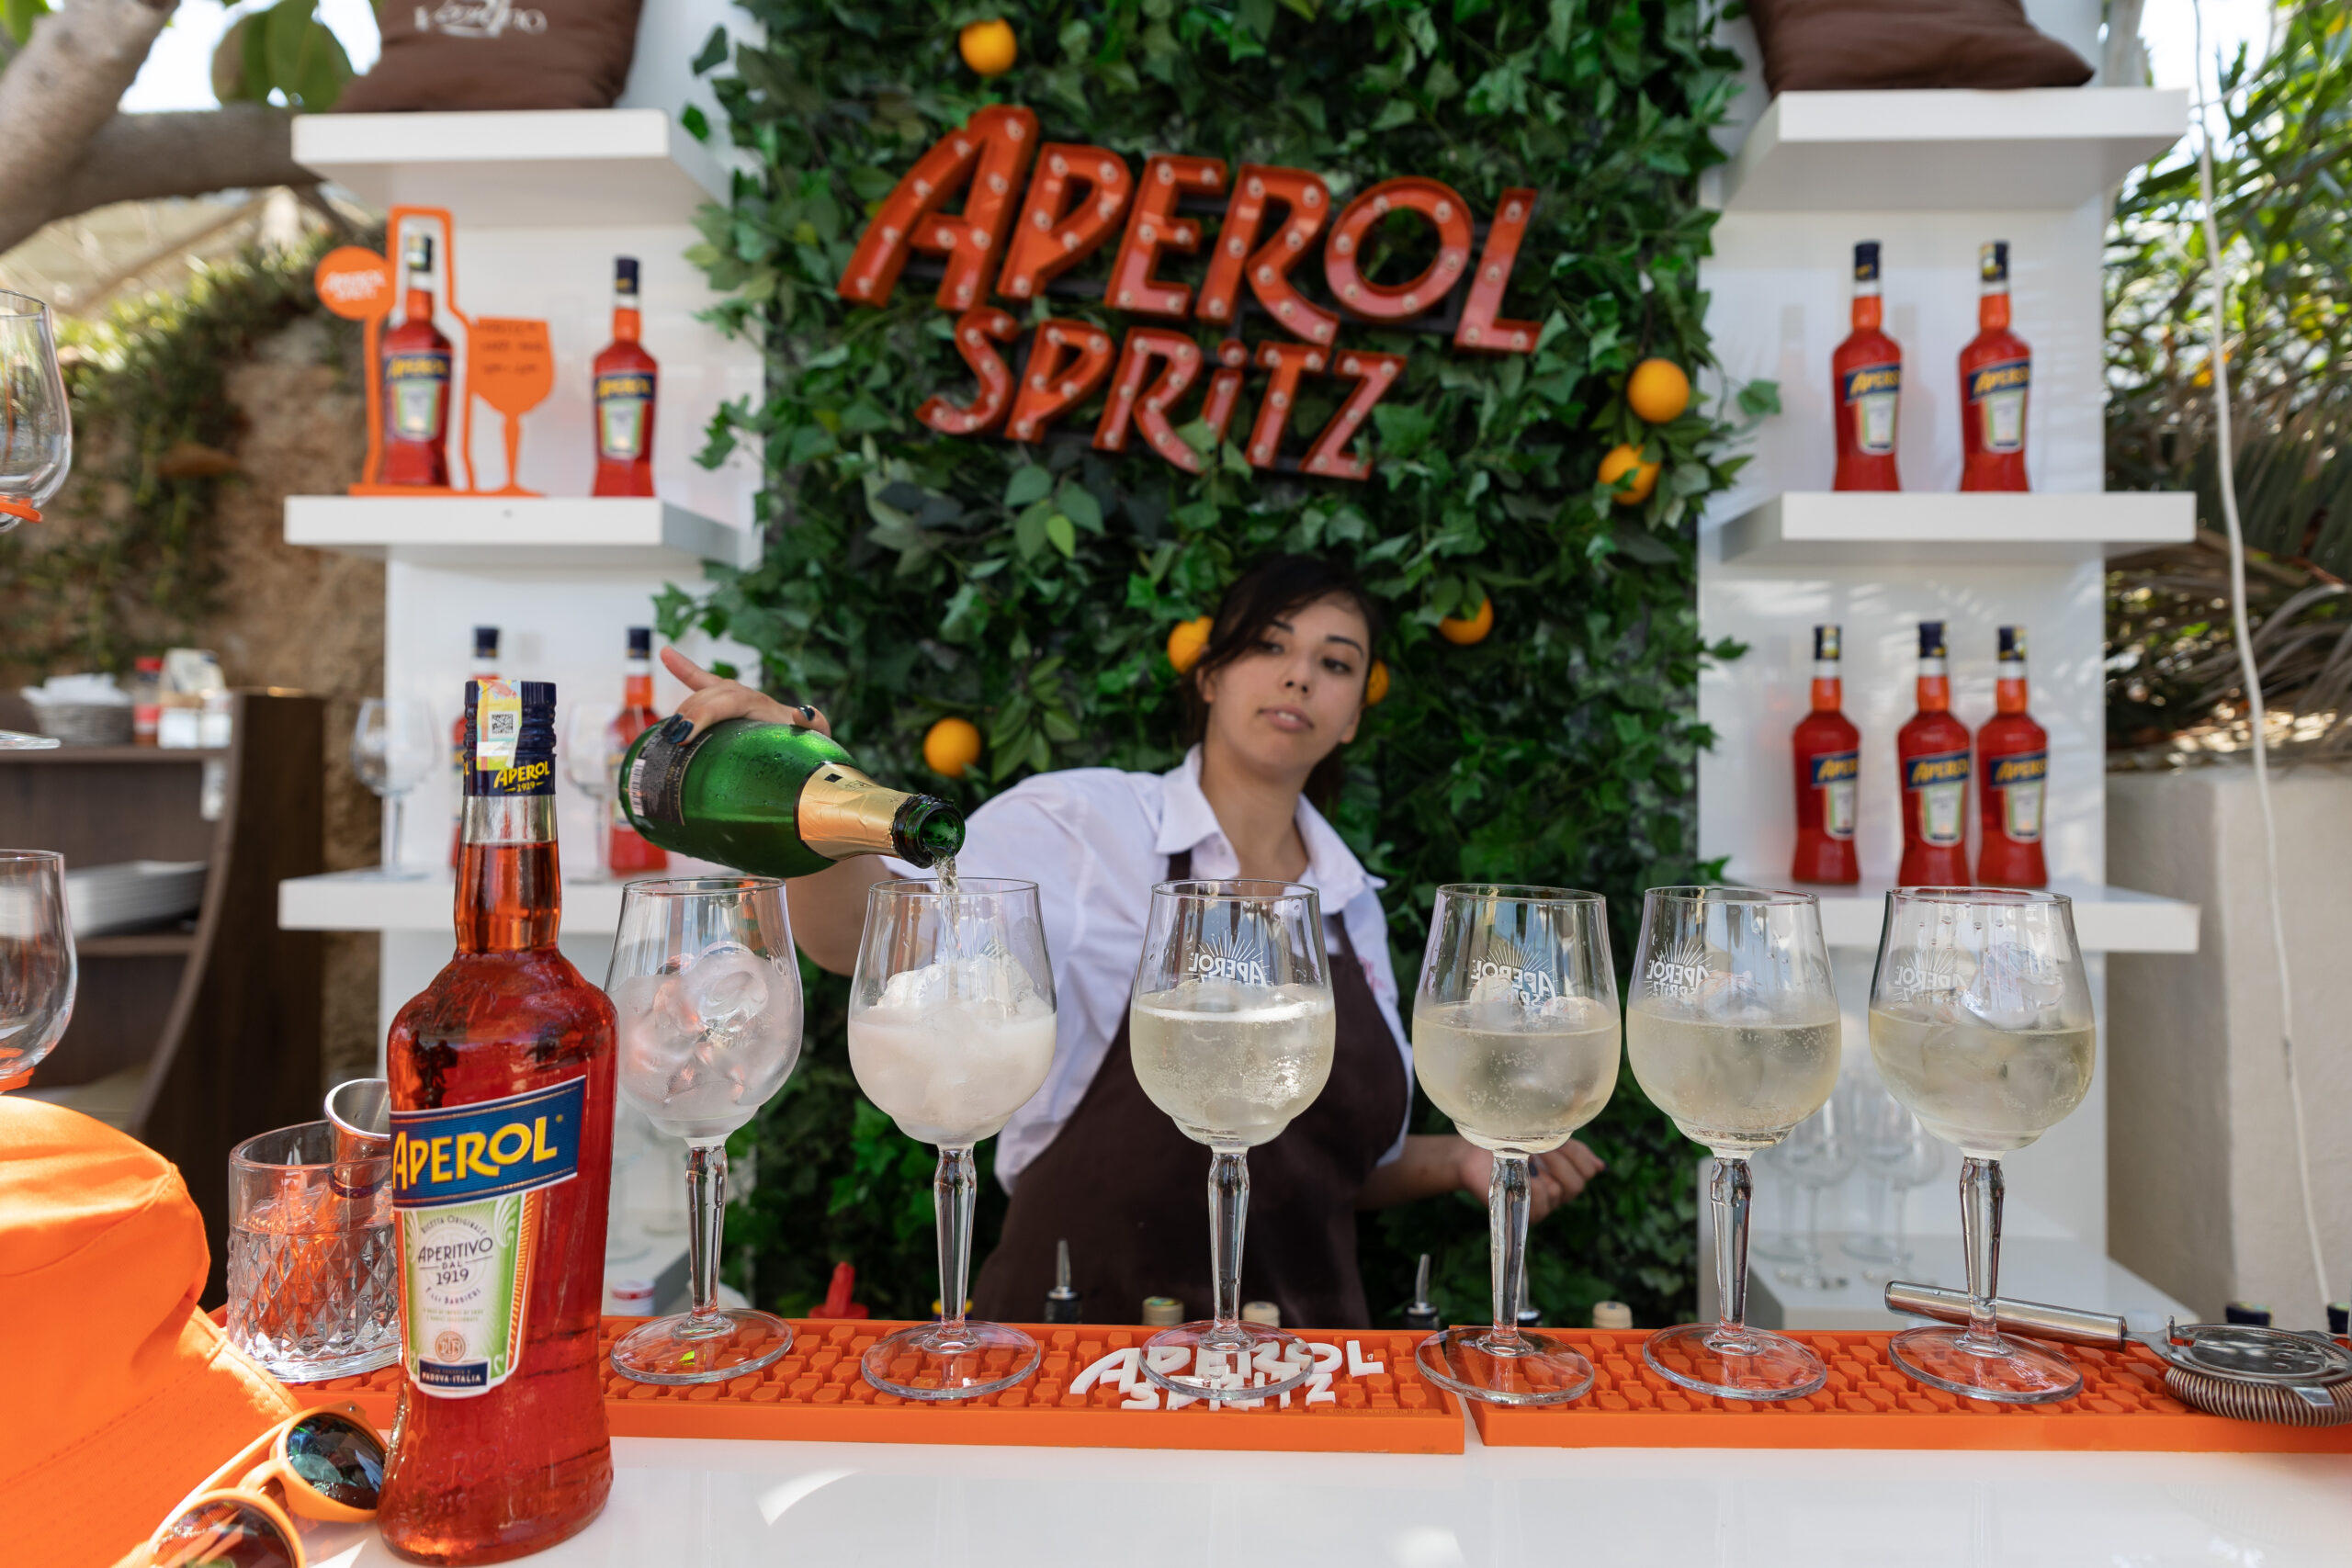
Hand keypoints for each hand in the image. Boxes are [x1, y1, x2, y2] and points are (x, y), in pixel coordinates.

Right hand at [659, 647, 830, 738]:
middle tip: (675, 738)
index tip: (687, 733)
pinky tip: (666, 653)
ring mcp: (734, 698)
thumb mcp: (818, 740)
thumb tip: (800, 712)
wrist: (806, 748)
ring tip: (667, 731)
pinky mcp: (724, 705)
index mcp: (763, 706)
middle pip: (711, 697)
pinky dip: (685, 668)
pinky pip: (702, 682)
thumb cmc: (809, 746)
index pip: (729, 702)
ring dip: (683, 709)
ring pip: (702, 695)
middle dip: (690, 714)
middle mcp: (746, 697)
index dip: (706, 713)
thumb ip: (815, 726)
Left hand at [1454, 1138, 1604, 1222]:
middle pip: (1577, 1184)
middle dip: (1562, 1161)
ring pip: (1559, 1193)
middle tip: (1543, 1147)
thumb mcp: (1538, 1138)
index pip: (1588, 1170)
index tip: (1560, 1139)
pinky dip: (1534, 1188)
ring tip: (1529, 1157)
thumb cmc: (1503, 1143)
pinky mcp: (1526, 1214)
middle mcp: (1557, 1192)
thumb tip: (1601, 1166)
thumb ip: (1568, 1148)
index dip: (1579, 1155)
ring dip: (1545, 1170)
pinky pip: (1542, 1205)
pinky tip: (1522, 1175)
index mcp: (1563, 1172)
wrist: (1470, 1156)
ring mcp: (1542, 1204)